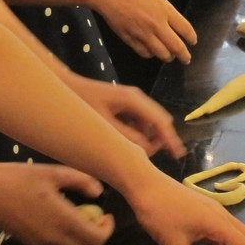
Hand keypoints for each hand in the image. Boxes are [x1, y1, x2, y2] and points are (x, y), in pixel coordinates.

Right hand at [0, 159, 113, 244]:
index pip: (96, 238)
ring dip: (81, 238)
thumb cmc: (20, 177)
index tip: (107, 216)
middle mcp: (53, 237)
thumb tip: (99, 194)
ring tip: (77, 214)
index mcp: (62, 220)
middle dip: (97, 237)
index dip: (107, 230)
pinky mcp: (30, 243)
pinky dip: (65, 238)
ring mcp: (40, 243)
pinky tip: (59, 217)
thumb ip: (82, 182)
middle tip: (96, 218)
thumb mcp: (54, 172)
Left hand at [73, 76, 187, 157]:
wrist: (66, 87)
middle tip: (146, 157)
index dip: (170, 139)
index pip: (160, 121)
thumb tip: (146, 149)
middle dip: (157, 140)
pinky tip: (124, 142)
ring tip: (132, 151)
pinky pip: (138, 122)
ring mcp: (132, 101)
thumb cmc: (82, 104)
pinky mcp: (125, 105)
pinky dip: (137, 134)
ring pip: (148, 124)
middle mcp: (137, 99)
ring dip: (145, 138)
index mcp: (134, 100)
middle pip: (158, 121)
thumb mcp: (103, 124)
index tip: (178, 154)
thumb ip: (125, 136)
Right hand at [91, 0, 196, 64]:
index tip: (193, 42)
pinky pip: (145, 53)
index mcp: (165, 10)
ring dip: (167, 57)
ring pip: (162, 54)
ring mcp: (143, 33)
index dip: (191, 39)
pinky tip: (151, 51)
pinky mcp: (130, 39)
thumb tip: (175, 30)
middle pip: (177, 47)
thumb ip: (166, 14)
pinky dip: (150, 54)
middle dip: (184, 56)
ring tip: (168, 56)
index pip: (186, 30)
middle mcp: (157, 23)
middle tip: (186, 59)